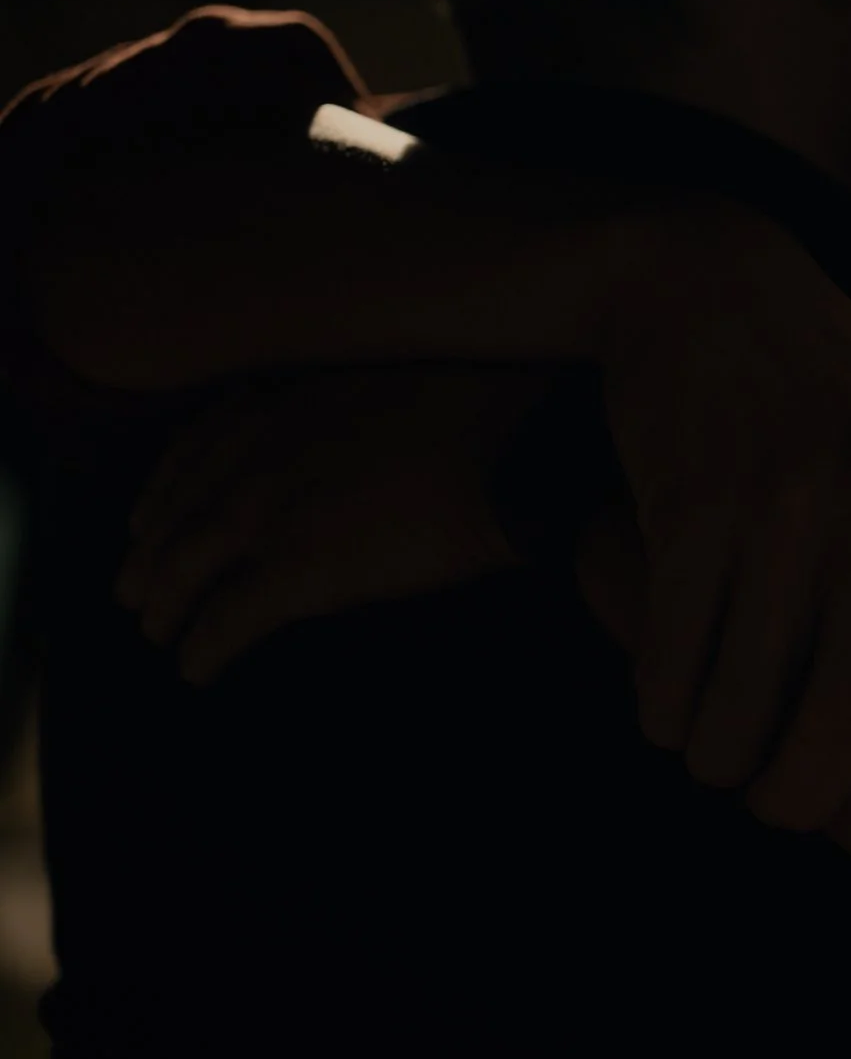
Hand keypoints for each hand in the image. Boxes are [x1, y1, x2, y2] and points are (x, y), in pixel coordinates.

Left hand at [120, 368, 548, 681]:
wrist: (511, 446)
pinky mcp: (295, 572)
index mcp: (287, 406)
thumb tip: (350, 441)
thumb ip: (348, 413)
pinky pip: (226, 622)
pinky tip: (195, 672)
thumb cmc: (484, 408)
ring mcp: (271, 513)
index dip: (164, 490)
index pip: (197, 449)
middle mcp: (260, 455)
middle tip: (133, 592)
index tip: (147, 515)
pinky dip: (202, 651)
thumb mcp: (397, 386)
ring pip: (184, 570)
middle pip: (178, 515)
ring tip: (157, 635)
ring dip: (163, 608)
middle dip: (149, 558)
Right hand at [595, 207, 850, 829]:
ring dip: (717, 753)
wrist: (715, 289)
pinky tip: (669, 707)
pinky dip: (663, 707)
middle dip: (804, 788)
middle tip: (780, 812)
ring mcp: (791, 499)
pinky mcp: (698, 502)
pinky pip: (676, 656)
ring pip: (746, 695)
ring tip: (714, 755)